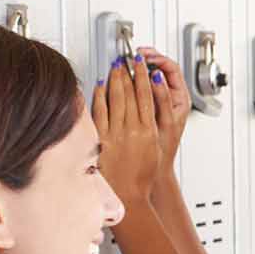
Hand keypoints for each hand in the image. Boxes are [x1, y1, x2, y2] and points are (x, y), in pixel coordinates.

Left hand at [91, 54, 161, 204]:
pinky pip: (99, 111)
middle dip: (129, 72)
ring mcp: (115, 134)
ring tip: (115, 66)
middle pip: (132, 93)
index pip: (147, 96)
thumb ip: (151, 127)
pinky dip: (100, 95)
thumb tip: (146, 111)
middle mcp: (132, 130)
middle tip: (127, 58)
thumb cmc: (141, 177)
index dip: (144, 77)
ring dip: (116, 79)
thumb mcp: (155, 150)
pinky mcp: (100, 139)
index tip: (142, 64)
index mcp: (148, 132)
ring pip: (116, 98)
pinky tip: (100, 85)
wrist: (128, 195)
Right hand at [137, 46, 192, 168]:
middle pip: (161, 67)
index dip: (158, 58)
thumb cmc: (164, 145)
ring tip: (127, 62)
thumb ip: (163, 98)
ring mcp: (163, 98)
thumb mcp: (165, 120)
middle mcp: (174, 96)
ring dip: (139, 67)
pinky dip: (135, 79)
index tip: (144, 55)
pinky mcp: (153, 104)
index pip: (171, 68)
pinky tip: (124, 77)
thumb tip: (157, 77)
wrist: (158, 161)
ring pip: (152, 75)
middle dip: (147, 58)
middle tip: (133, 54)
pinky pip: (145, 85)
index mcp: (181, 97)